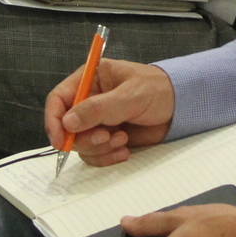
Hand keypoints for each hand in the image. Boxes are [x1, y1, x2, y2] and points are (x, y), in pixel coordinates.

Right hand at [43, 57, 175, 165]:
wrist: (181, 107)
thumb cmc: (158, 90)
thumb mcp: (129, 96)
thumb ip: (98, 109)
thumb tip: (68, 122)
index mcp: (90, 79)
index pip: (58, 99)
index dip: (53, 120)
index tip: (60, 140)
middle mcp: (89, 100)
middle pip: (66, 127)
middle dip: (84, 138)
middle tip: (106, 137)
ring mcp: (98, 121)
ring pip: (80, 144)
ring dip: (99, 148)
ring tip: (122, 140)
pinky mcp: (108, 138)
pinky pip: (95, 154)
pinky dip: (107, 157)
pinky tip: (125, 150)